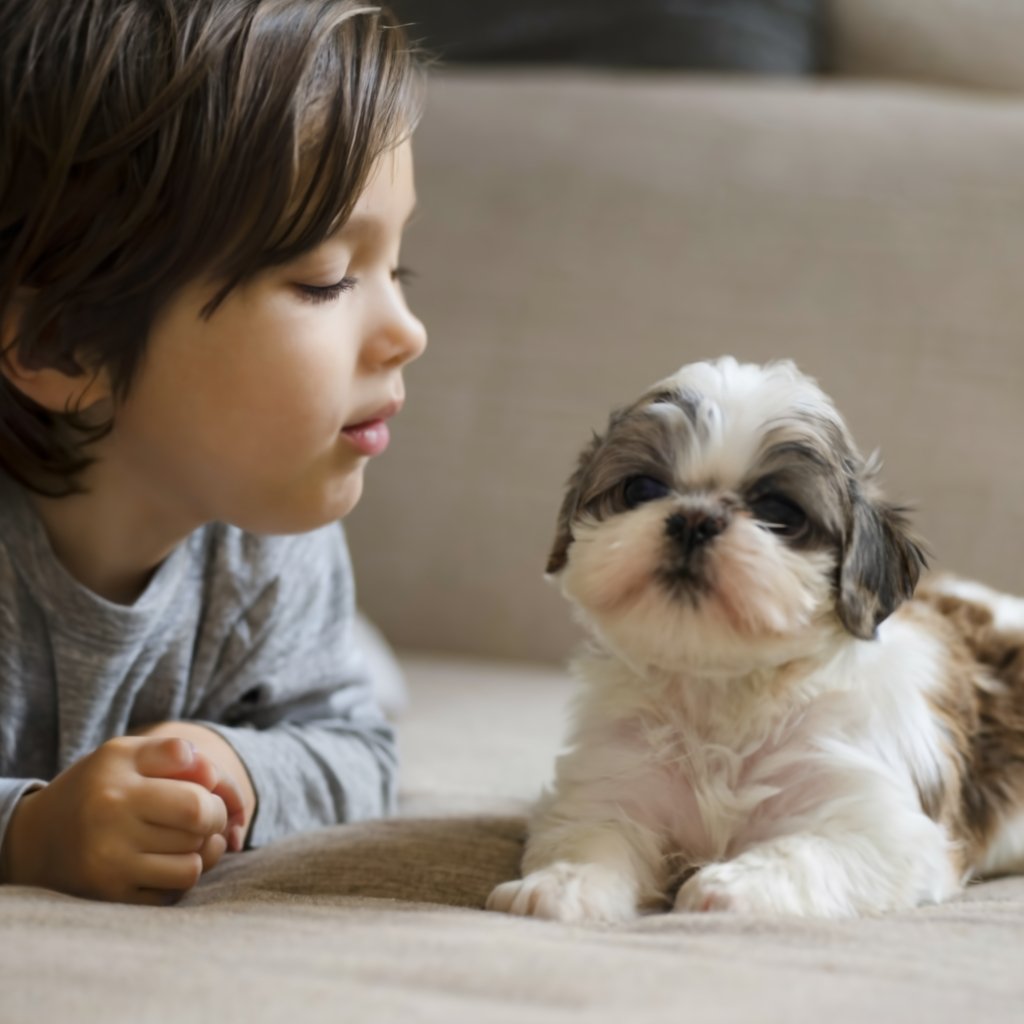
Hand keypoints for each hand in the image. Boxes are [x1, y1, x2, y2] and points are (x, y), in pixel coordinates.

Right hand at [0, 736, 244, 903]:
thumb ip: (173, 752)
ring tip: (184, 838)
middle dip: (214, 823)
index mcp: (117, 790)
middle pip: (199, 834)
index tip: (210, 796)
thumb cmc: (98, 787)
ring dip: (199, 852)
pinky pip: (172, 894)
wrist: (40, 838)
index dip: (219, 800)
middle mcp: (110, 834)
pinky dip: (179, 877)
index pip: (198, 805)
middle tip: (201, 817)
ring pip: (191, 869)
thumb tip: (213, 776)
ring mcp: (110, 873)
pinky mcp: (112, 900)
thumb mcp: (125, 753)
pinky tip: (165, 861)